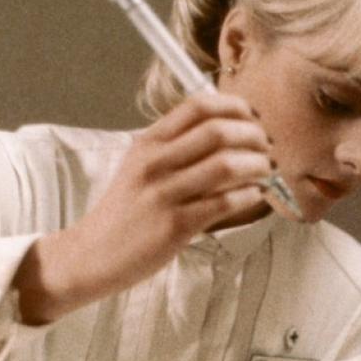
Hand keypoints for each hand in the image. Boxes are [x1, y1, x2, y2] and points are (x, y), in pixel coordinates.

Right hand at [12, 95, 271, 323]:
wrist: (93, 254)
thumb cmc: (126, 211)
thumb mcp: (140, 167)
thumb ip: (176, 147)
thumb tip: (230, 132)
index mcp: (147, 142)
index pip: (197, 106)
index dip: (235, 106)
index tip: (253, 117)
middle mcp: (154, 163)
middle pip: (218, 131)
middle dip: (254, 136)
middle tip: (267, 147)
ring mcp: (163, 194)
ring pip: (226, 166)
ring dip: (257, 165)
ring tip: (266, 170)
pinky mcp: (174, 226)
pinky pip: (223, 203)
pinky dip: (249, 196)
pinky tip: (255, 195)